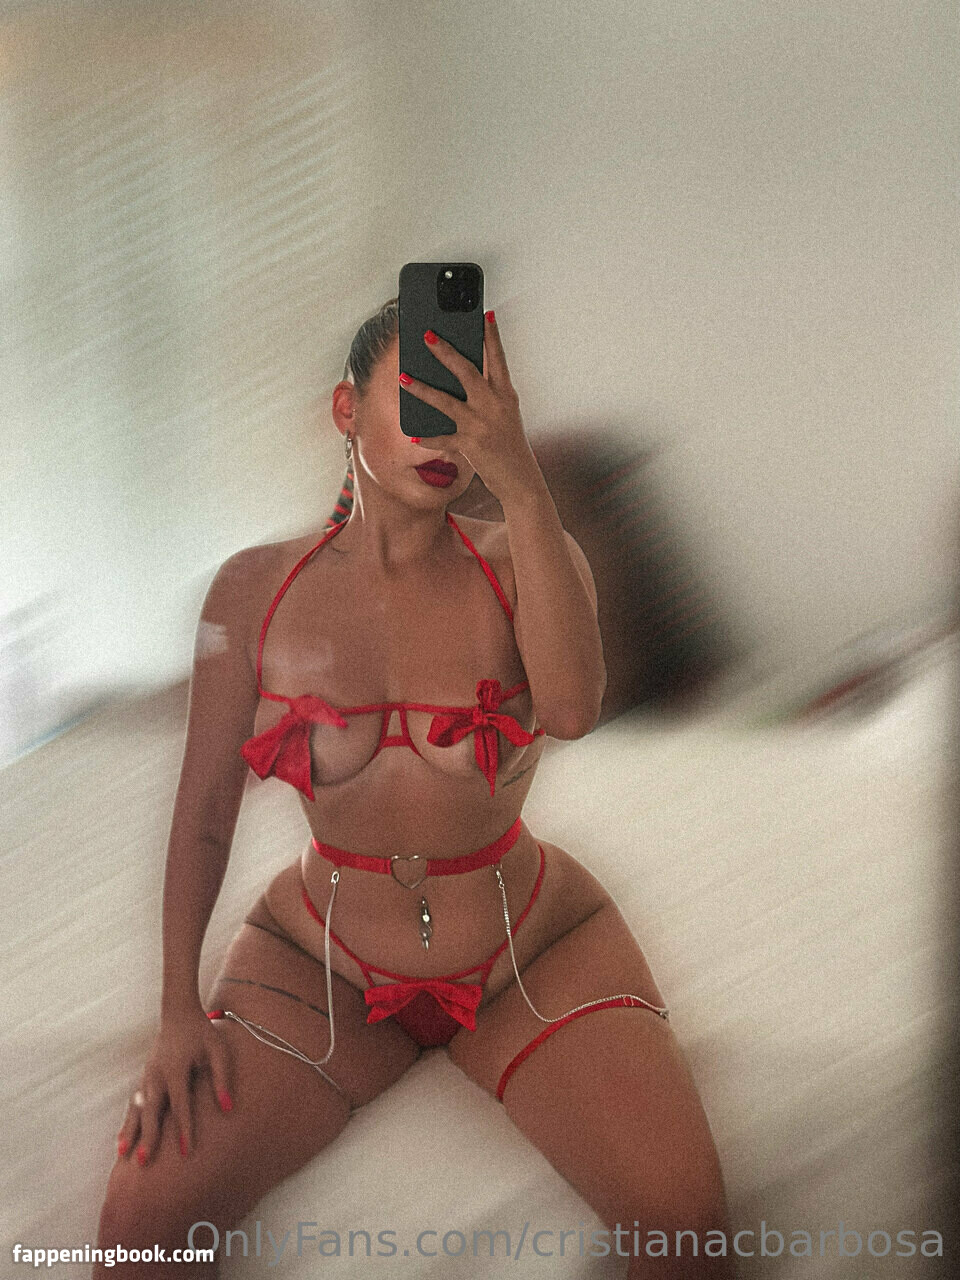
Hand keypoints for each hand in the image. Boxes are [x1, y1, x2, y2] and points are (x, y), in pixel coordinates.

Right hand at [116, 1005, 233, 1165]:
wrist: (178, 1013)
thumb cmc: (202, 1033)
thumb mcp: (218, 1051)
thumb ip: (222, 1078)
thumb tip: (228, 1108)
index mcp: (177, 1068)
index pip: (181, 1104)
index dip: (184, 1128)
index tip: (186, 1151)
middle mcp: (158, 1074)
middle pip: (152, 1110)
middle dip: (148, 1136)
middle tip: (145, 1162)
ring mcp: (147, 1075)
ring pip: (138, 1108)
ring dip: (131, 1131)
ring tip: (123, 1154)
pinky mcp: (144, 1076)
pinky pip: (134, 1102)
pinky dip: (128, 1121)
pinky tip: (122, 1139)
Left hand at [399, 311, 540, 504]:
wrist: (521, 480)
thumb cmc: (510, 445)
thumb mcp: (506, 414)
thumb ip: (488, 394)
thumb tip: (460, 376)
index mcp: (506, 395)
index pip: (498, 358)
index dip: (492, 336)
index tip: (485, 314)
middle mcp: (494, 405)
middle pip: (467, 372)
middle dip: (445, 352)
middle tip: (426, 335)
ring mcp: (481, 425)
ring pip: (446, 402)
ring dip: (422, 389)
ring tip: (403, 377)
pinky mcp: (471, 445)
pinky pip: (443, 438)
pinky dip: (428, 437)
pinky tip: (413, 434)